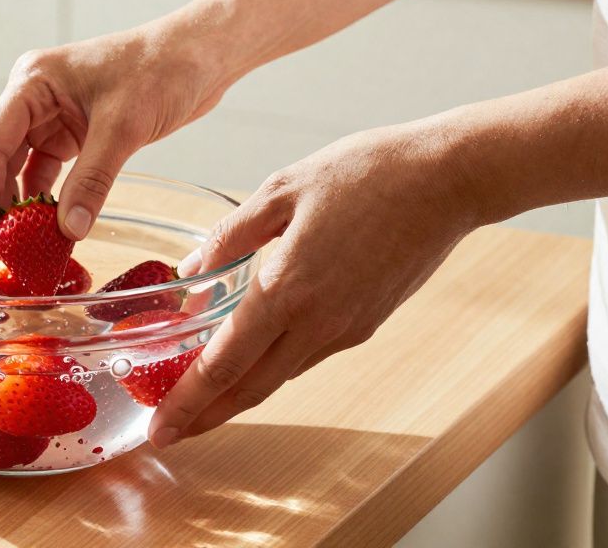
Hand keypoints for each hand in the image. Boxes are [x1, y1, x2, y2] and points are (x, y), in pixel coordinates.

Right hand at [0, 17, 244, 245]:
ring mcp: (52, 116)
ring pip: (21, 169)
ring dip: (22, 206)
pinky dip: (49, 200)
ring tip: (23, 247)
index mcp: (31, 83)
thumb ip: (92, 180)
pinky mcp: (75, 132)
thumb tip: (68, 231)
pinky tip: (52, 229)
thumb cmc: (162, 67)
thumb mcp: (123, 127)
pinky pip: (50, 172)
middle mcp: (33, 98)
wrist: (202, 53)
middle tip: (2, 250)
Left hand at [149, 122, 482, 446]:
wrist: (448, 179)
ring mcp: (346, 328)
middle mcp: (317, 322)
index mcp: (287, 289)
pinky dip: (271, 368)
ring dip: (237, 395)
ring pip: (279, 376)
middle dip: (205, 417)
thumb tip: (191, 271)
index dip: (187, 402)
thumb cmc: (366, 173)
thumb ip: (229, 236)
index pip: (224, 365)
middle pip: (250, 389)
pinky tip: (252, 358)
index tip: (159, 429)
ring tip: (200, 400)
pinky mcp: (366, 323)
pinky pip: (306, 356)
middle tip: (168, 434)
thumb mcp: (280, 189)